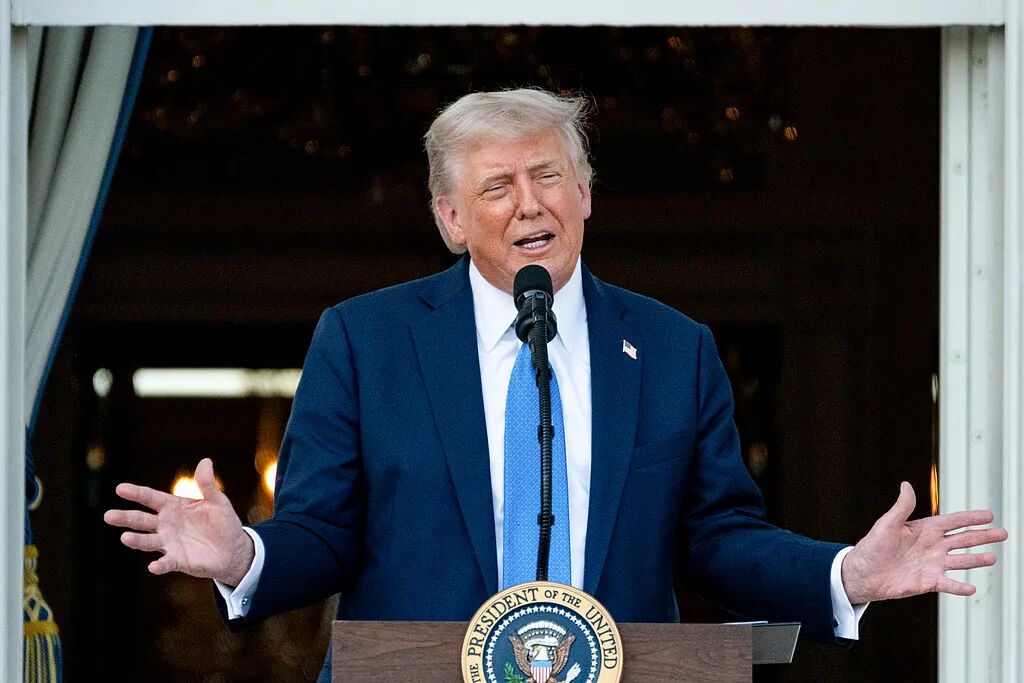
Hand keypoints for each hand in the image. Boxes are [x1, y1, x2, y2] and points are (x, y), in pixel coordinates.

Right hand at [103, 458, 254, 585]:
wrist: (233, 548)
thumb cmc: (222, 522)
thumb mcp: (217, 501)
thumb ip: (207, 484)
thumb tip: (205, 461)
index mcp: (173, 507)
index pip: (150, 498)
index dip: (136, 493)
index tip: (120, 488)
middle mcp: (166, 525)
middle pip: (142, 520)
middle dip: (125, 518)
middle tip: (108, 516)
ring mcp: (169, 543)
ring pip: (148, 541)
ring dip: (137, 540)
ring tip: (125, 537)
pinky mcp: (178, 560)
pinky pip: (166, 563)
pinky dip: (159, 565)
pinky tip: (153, 566)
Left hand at [841, 481, 1007, 604]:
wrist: (862, 573)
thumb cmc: (871, 547)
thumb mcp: (886, 524)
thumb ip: (901, 507)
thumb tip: (906, 485)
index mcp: (925, 530)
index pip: (953, 522)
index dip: (970, 518)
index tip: (989, 515)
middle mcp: (933, 546)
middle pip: (964, 540)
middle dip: (983, 536)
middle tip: (1002, 533)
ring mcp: (933, 564)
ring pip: (961, 561)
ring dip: (977, 560)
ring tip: (993, 558)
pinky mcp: (929, 581)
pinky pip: (949, 584)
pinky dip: (960, 587)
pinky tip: (972, 588)